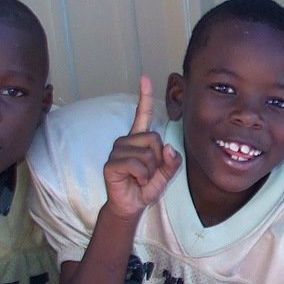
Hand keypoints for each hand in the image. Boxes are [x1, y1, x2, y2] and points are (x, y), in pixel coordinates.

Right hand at [102, 75, 179, 219]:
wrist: (130, 205)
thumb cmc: (145, 186)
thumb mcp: (166, 174)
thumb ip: (172, 161)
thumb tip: (169, 148)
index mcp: (139, 139)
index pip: (143, 114)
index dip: (144, 96)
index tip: (145, 78)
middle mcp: (126, 140)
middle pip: (155, 139)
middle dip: (158, 160)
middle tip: (148, 172)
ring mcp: (117, 151)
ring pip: (147, 154)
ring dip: (150, 171)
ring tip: (140, 178)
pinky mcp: (111, 164)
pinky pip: (137, 165)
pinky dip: (141, 176)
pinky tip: (134, 180)